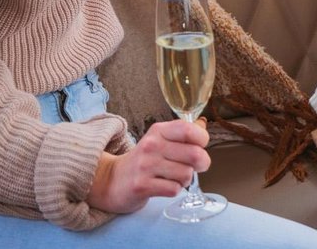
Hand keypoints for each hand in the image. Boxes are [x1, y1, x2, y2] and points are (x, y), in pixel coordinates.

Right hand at [87, 118, 210, 214]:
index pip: (188, 130)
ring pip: (186, 174)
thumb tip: (203, 126)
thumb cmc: (143, 160)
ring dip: (186, 179)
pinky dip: (175, 190)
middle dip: (202, 163)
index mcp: (158, 131)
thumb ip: (182, 133)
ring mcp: (146, 166)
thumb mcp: (160, 139)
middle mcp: (152, 145)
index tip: (201, 146)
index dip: (202, 139)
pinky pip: (174, 189)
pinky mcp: (142, 186)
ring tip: (175, 177)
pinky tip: (166, 186)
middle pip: (194, 154)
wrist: (113, 180)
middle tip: (196, 166)